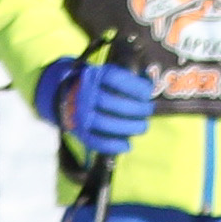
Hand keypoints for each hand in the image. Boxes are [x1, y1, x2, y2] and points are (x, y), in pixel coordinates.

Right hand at [34, 57, 156, 161]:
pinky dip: (112, 145)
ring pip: (102, 122)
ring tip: (143, 127)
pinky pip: (94, 140)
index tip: (147, 93)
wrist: (70, 98)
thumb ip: (129, 80)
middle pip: (109, 102)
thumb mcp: (110, 76)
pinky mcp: (79, 131)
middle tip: (148, 111)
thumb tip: (150, 86)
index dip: (134, 86)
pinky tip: (127, 146)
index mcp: (94, 76)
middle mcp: (84, 94)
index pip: (114, 78)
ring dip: (127, 127)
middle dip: (135, 108)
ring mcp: (80, 113)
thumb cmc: (100, 86)